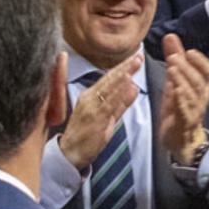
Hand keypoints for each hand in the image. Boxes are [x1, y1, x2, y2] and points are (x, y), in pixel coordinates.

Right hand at [56, 53, 141, 169]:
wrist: (70, 153)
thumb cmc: (87, 136)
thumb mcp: (107, 117)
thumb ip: (121, 103)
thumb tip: (133, 88)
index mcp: (91, 96)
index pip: (109, 78)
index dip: (122, 67)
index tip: (135, 58)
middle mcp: (90, 98)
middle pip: (110, 78)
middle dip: (125, 66)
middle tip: (138, 55)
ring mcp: (92, 107)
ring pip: (109, 87)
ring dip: (123, 74)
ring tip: (134, 63)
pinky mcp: (95, 117)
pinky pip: (109, 102)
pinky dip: (119, 91)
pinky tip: (127, 83)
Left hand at [157, 35, 208, 164]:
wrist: (182, 140)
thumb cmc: (179, 106)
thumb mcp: (175, 80)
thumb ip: (175, 58)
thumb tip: (170, 36)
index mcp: (201, 85)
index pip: (206, 70)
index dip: (199, 60)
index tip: (189, 51)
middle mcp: (201, 96)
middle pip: (198, 79)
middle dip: (186, 67)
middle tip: (173, 56)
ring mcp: (195, 110)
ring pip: (193, 93)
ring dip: (183, 80)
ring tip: (172, 68)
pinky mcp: (185, 122)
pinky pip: (186, 110)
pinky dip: (182, 100)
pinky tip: (175, 90)